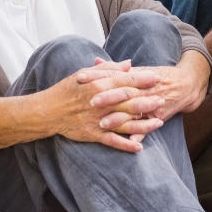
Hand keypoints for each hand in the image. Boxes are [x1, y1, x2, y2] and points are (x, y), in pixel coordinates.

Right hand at [42, 66, 165, 152]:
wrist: (48, 111)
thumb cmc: (67, 89)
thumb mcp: (85, 73)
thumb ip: (109, 68)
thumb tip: (129, 64)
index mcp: (100, 85)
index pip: (126, 81)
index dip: (143, 80)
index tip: (157, 78)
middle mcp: (102, 103)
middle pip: (130, 102)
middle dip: (149, 101)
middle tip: (163, 100)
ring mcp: (99, 120)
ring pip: (126, 123)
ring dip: (143, 124)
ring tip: (159, 123)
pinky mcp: (94, 134)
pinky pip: (113, 141)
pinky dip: (126, 145)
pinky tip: (139, 147)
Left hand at [78, 50, 209, 122]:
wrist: (185, 85)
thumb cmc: (156, 76)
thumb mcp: (137, 69)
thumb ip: (114, 68)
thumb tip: (95, 61)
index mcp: (136, 75)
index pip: (114, 74)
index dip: (97, 76)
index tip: (81, 78)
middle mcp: (143, 89)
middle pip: (123, 92)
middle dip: (107, 98)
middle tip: (89, 102)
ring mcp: (151, 103)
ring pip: (134, 112)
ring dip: (119, 119)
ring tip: (102, 124)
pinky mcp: (158, 116)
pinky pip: (148, 127)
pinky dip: (140, 134)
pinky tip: (129, 142)